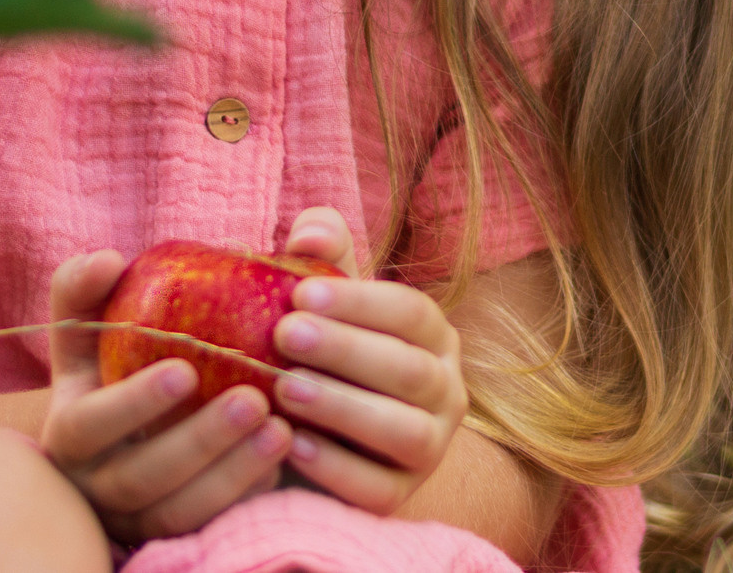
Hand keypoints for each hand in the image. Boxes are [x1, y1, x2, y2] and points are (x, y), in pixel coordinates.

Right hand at [39, 249, 293, 541]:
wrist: (178, 401)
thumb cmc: (152, 341)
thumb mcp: (127, 310)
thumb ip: (114, 277)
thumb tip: (107, 258)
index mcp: (76, 418)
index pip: (87, 420)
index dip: (129, 401)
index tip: (184, 369)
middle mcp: (96, 473)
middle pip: (135, 476)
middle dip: (195, 440)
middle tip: (252, 399)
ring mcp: (131, 511)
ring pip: (174, 508)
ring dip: (228, 471)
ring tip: (281, 428)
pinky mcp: (171, 530)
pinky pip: (208, 525)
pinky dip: (244, 493)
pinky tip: (286, 456)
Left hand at [268, 207, 467, 513]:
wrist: (324, 440)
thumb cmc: (322, 355)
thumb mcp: (325, 304)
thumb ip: (322, 256)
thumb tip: (310, 234)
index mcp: (433, 338)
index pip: (412, 313)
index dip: (360, 302)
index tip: (302, 292)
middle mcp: (446, 391)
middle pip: (409, 370)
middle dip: (346, 350)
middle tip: (286, 335)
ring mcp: (430, 448)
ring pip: (404, 430)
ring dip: (344, 408)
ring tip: (285, 389)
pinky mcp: (399, 498)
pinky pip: (378, 487)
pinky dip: (337, 468)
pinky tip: (293, 445)